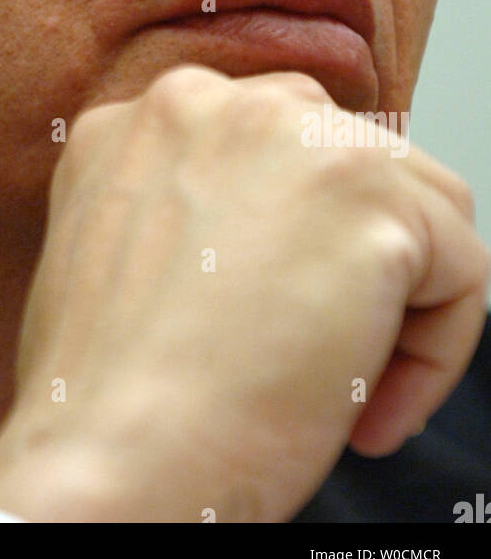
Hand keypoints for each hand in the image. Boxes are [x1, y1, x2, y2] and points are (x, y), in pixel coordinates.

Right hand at [0, 66, 489, 521]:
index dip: (294, 243)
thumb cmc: (103, 393)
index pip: (274, 147)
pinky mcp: (366, 196)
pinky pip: (459, 269)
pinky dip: (436, 354)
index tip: (274, 319)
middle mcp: (213, 101)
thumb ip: (186, 204)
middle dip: (350, 256)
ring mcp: (290, 136)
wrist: (107, 457)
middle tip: (316, 351)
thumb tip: (275, 233)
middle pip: (347, 156)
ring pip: (417, 203)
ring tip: (345, 387)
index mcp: (148, 117)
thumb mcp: (118, 252)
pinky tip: (366, 414)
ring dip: (400, 301)